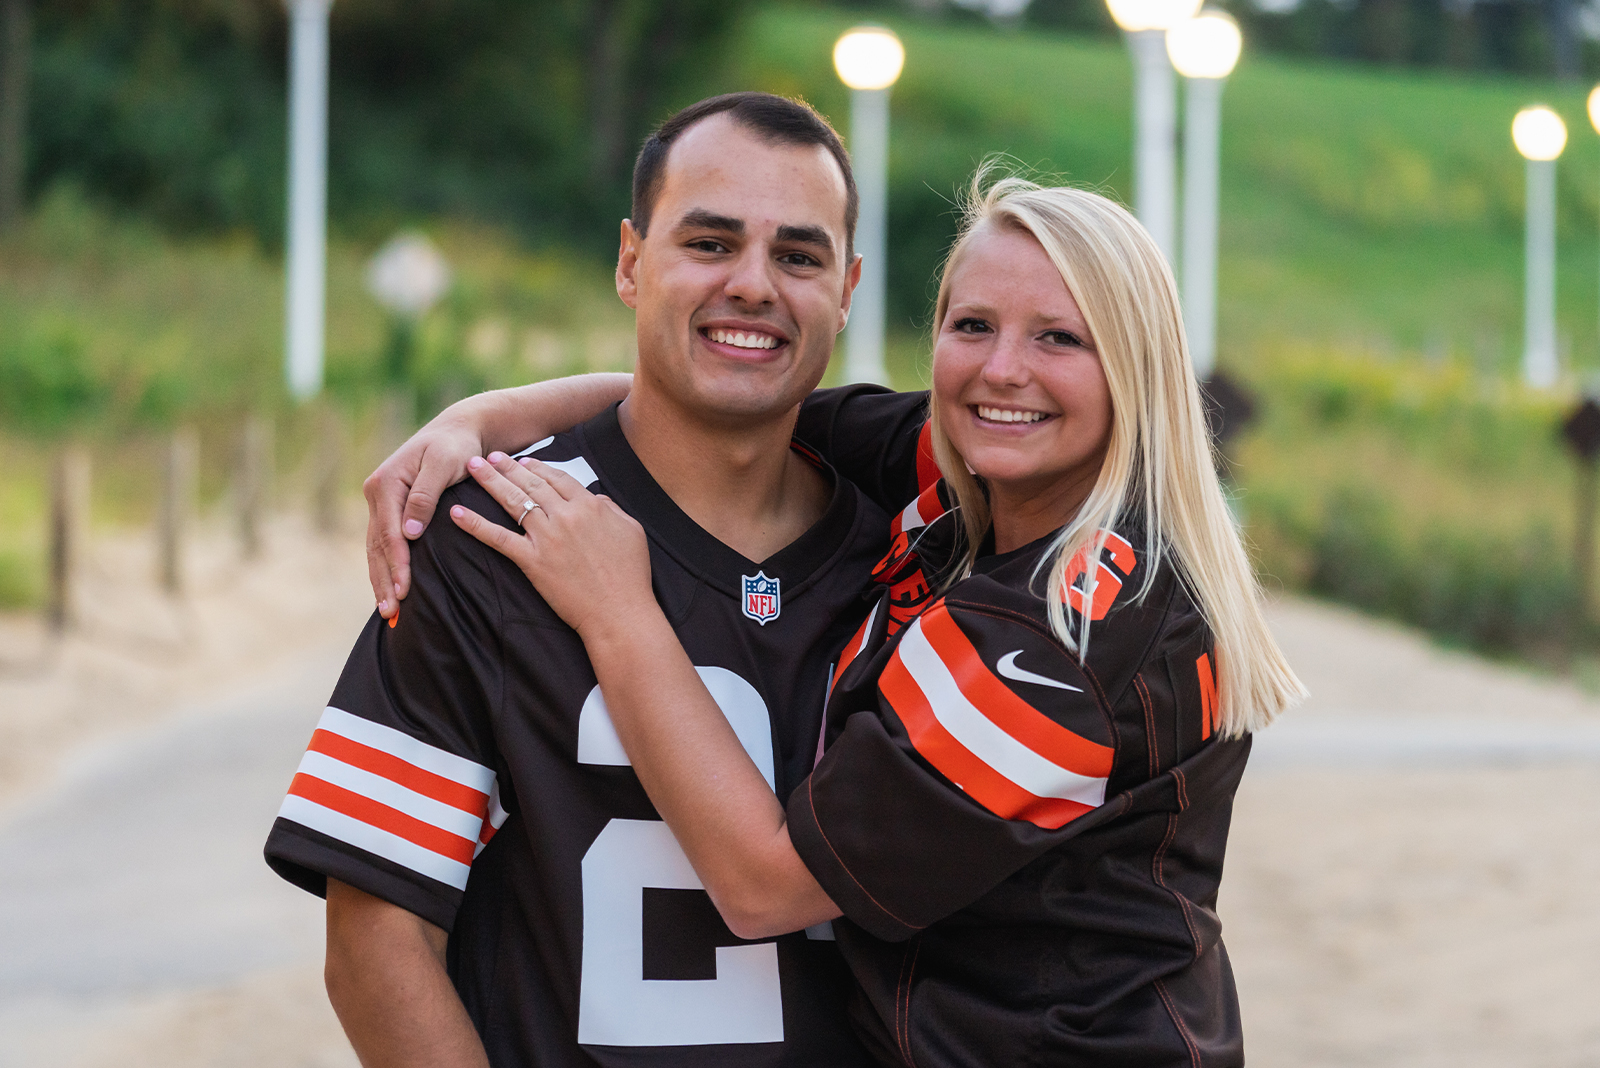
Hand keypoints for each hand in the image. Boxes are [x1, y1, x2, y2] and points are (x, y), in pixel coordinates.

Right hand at [363, 414, 483, 617]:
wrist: (458, 431)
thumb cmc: (456, 447)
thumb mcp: (444, 464)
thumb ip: (426, 496)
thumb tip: (409, 533)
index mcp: (386, 483)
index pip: (390, 533)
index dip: (397, 564)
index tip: (404, 591)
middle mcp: (377, 492)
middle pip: (377, 545)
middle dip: (383, 580)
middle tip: (391, 612)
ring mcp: (381, 501)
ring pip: (376, 547)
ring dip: (381, 579)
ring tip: (387, 610)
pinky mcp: (390, 508)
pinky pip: (383, 542)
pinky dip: (385, 566)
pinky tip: (389, 587)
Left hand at [449, 453, 653, 636]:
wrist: (620, 611)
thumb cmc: (631, 575)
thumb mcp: (631, 530)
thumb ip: (611, 508)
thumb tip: (595, 497)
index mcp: (590, 506)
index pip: (559, 478)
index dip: (539, 467)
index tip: (525, 461)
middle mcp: (566, 516)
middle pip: (532, 483)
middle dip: (508, 467)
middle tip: (491, 455)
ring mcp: (546, 538)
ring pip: (513, 501)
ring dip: (490, 481)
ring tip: (474, 467)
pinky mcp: (532, 561)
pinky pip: (498, 539)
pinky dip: (475, 525)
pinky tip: (456, 513)